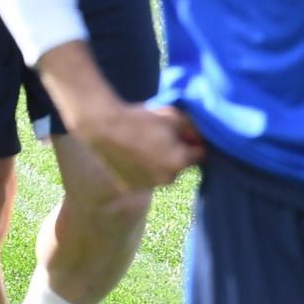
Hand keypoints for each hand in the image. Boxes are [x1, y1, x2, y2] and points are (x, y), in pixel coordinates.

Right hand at [80, 102, 205, 189]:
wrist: (102, 127)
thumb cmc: (138, 119)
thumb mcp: (171, 115)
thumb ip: (190, 126)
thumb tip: (198, 135)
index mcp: (181, 162)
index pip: (201, 153)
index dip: (194, 140)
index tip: (182, 131)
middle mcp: (168, 179)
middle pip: (181, 165)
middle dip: (176, 153)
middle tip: (159, 137)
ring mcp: (149, 186)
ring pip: (162, 173)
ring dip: (159, 163)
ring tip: (142, 145)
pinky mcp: (131, 187)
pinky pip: (144, 178)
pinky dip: (142, 169)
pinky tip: (131, 154)